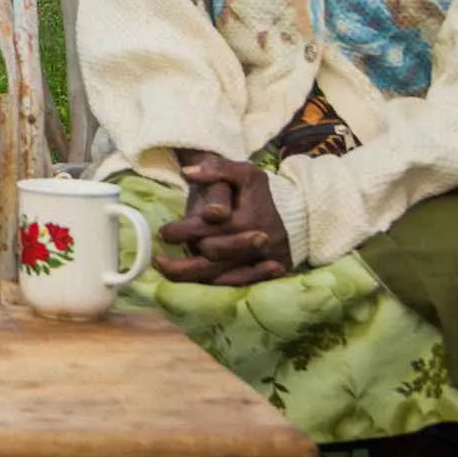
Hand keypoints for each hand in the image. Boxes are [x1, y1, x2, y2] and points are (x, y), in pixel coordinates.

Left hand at [156, 151, 292, 286]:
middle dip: (183, 259)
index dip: (181, 231)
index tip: (162, 233)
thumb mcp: (244, 173)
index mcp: (247, 218)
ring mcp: (261, 262)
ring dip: (191, 278)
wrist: (298, 217)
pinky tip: (195, 283)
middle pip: (212, 256)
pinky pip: (237, 286)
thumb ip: (216, 169)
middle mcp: (254, 243)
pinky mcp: (265, 275)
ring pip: (221, 276)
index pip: (208, 228)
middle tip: (158, 260)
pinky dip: (215, 286)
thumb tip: (186, 172)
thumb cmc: (262, 194)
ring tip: (167, 273)